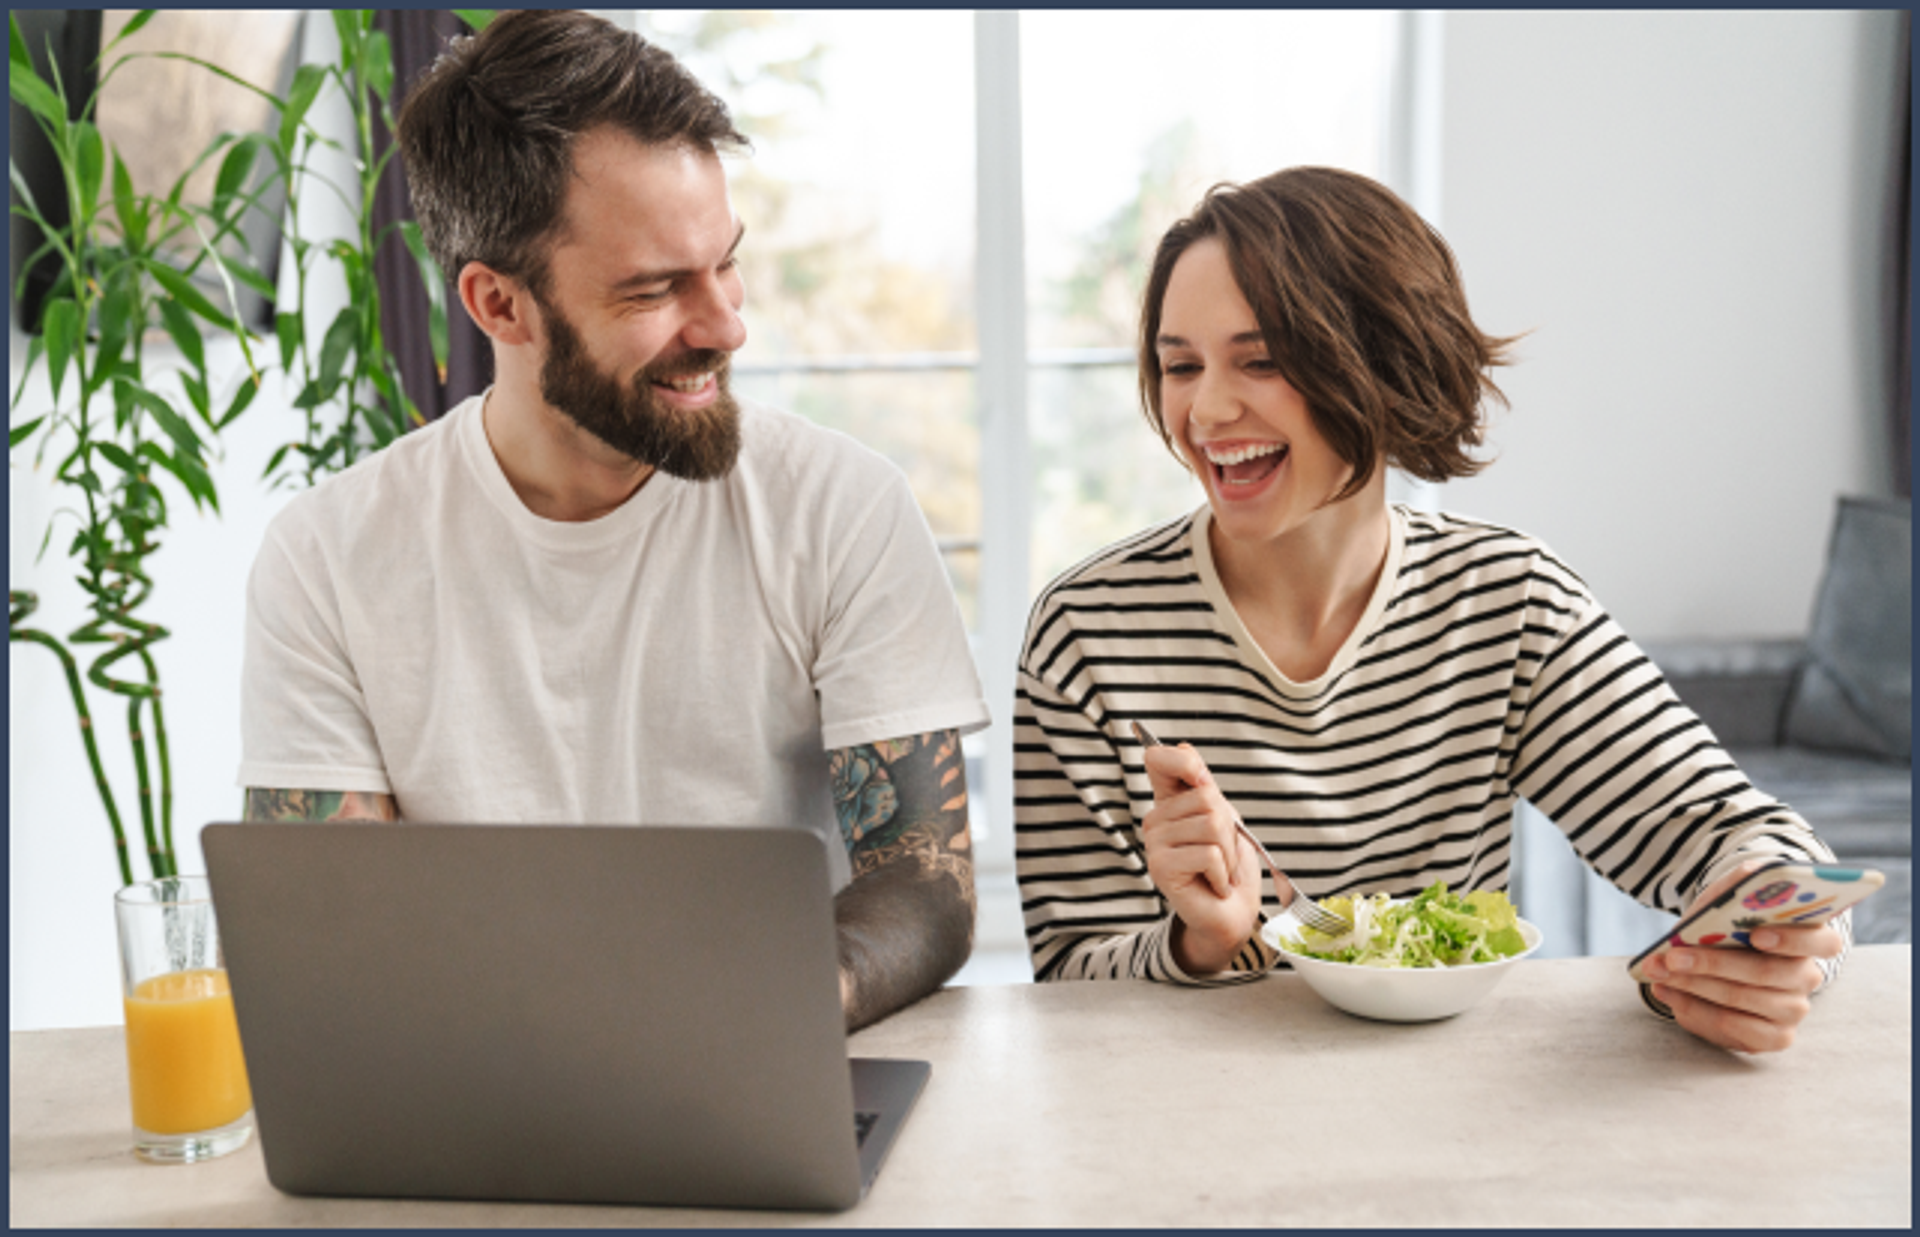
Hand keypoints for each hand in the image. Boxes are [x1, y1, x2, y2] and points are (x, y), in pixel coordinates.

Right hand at [1140, 741, 1261, 974]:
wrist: (1231, 914)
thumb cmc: (1229, 868)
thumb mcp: (1224, 819)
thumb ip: (1205, 788)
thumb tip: (1187, 753)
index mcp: (1169, 803)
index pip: (1159, 759)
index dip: (1185, 761)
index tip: (1202, 779)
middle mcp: (1156, 820)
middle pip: (1205, 796)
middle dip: (1229, 828)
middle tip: (1222, 853)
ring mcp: (1155, 844)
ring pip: (1211, 825)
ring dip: (1228, 853)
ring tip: (1219, 870)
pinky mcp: (1161, 868)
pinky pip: (1209, 854)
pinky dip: (1223, 873)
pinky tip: (1214, 884)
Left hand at [1641, 857, 1844, 1052]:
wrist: (1719, 955)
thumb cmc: (1730, 923)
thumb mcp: (1732, 897)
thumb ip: (1744, 885)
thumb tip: (1750, 876)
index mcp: (1814, 939)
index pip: (1823, 942)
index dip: (1791, 940)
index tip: (1755, 936)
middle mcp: (1809, 977)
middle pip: (1765, 974)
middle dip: (1712, 964)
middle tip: (1671, 956)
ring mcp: (1794, 1010)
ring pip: (1741, 999)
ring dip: (1694, 986)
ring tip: (1659, 972)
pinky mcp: (1774, 1036)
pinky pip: (1733, 1028)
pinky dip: (1694, 1010)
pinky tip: (1669, 994)